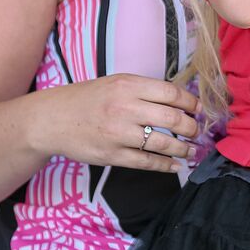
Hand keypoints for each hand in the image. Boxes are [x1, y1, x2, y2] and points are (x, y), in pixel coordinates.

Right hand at [38, 74, 200, 172]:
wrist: (51, 119)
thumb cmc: (86, 100)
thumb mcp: (114, 84)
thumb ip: (143, 90)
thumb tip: (179, 100)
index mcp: (127, 85)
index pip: (171, 93)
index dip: (191, 103)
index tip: (199, 109)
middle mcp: (124, 108)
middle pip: (173, 119)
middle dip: (192, 128)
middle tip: (197, 131)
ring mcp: (118, 133)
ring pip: (163, 144)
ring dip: (183, 149)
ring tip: (191, 150)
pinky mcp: (112, 155)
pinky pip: (146, 162)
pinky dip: (165, 165)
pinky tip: (175, 165)